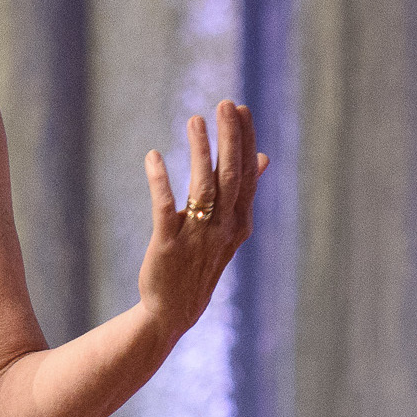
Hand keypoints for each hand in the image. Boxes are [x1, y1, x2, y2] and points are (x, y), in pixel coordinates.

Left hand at [135, 101, 262, 335]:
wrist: (174, 311)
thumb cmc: (201, 264)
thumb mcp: (229, 230)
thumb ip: (244, 193)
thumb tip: (263, 157)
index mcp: (239, 222)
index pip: (247, 175)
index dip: (245, 141)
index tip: (241, 109)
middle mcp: (222, 229)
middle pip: (231, 177)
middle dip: (230, 139)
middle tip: (225, 104)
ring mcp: (196, 238)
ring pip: (203, 189)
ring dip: (201, 152)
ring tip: (195, 120)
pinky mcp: (167, 247)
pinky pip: (165, 209)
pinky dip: (160, 182)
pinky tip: (153, 157)